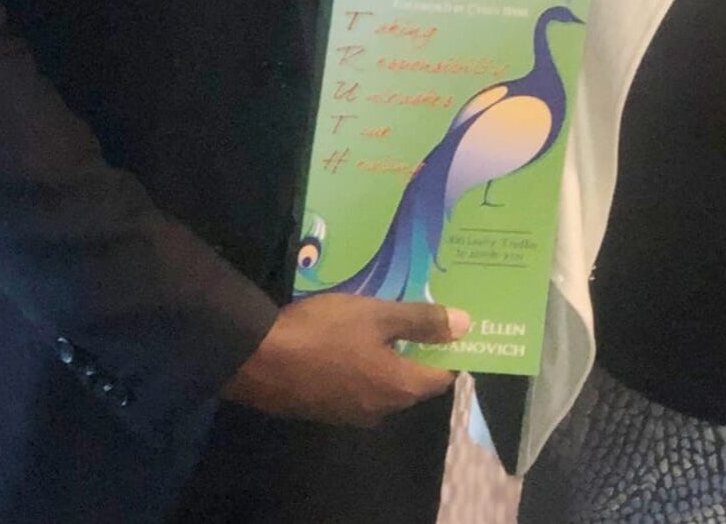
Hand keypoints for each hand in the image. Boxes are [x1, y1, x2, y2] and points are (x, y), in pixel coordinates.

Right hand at [222, 294, 468, 426]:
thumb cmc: (325, 332)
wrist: (260, 359)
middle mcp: (382, 410)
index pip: (442, 375)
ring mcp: (352, 414)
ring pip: (384, 383)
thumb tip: (465, 325)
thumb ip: (421, 321)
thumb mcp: (377, 315)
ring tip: (382, 319)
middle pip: (413, 380)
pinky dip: (363, 364)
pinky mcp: (327, 408)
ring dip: (389, 356)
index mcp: (400, 388)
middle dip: (418, 349)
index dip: (449, 349)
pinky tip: (349, 336)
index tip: (448, 321)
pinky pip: (358, 385)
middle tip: (415, 312)